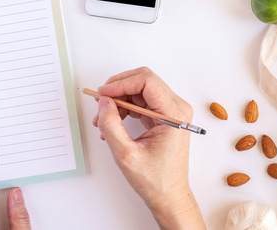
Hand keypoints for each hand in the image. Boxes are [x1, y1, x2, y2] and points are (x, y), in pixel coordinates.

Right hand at [92, 67, 204, 229]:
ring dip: (120, 101)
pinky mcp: (165, 117)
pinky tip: (112, 123)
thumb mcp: (125, 154)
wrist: (169, 195)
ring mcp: (172, 112)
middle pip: (144, 82)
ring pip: (141, 92)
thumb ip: (111, 125)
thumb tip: (103, 102)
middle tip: (99, 102)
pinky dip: (125, 108)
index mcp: (174, 114)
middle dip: (119, 89)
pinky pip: (143, 103)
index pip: (147, 82)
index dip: (121, 84)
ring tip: (102, 120)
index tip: (102, 94)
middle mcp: (177, 108)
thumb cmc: (155, 179)